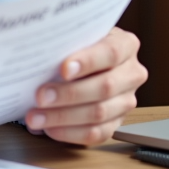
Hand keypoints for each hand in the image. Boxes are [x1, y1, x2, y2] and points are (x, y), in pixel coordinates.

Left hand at [24, 27, 146, 145]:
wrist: (86, 60)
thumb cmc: (78, 45)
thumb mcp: (77, 35)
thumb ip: (66, 42)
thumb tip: (40, 54)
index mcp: (126, 45)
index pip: (110, 53)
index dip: (88, 62)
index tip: (64, 69)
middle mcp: (131, 73)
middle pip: (105, 86)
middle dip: (69, 93)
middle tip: (40, 96)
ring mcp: (126, 101)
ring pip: (99, 113)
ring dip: (63, 117)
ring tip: (36, 116)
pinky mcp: (116, 123)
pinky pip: (96, 133)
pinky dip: (69, 133)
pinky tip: (49, 128)